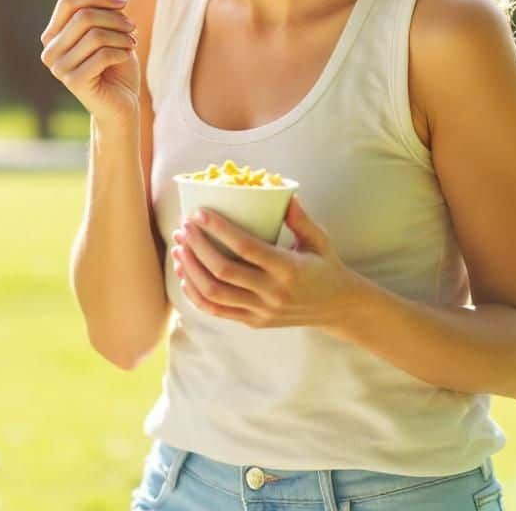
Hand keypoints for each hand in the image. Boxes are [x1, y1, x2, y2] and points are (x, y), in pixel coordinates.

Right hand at [39, 0, 139, 127]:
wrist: (121, 104)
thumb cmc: (115, 65)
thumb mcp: (112, 30)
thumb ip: (105, 6)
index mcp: (53, 35)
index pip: (68, 2)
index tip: (124, 2)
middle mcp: (49, 50)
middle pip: (83, 16)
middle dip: (114, 17)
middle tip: (132, 26)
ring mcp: (58, 68)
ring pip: (95, 35)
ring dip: (121, 35)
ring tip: (132, 42)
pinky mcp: (73, 82)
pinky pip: (102, 55)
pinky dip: (121, 51)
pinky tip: (127, 56)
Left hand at [171, 194, 357, 331]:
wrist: (337, 307)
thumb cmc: (325, 266)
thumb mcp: (320, 240)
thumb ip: (300, 219)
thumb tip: (284, 193)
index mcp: (289, 269)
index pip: (246, 248)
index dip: (219, 230)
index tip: (199, 213)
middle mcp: (273, 293)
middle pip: (223, 271)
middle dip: (197, 247)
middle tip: (183, 227)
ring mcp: (261, 311)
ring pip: (214, 293)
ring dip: (191, 269)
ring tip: (178, 247)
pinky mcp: (253, 322)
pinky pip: (216, 310)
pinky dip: (195, 293)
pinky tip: (185, 274)